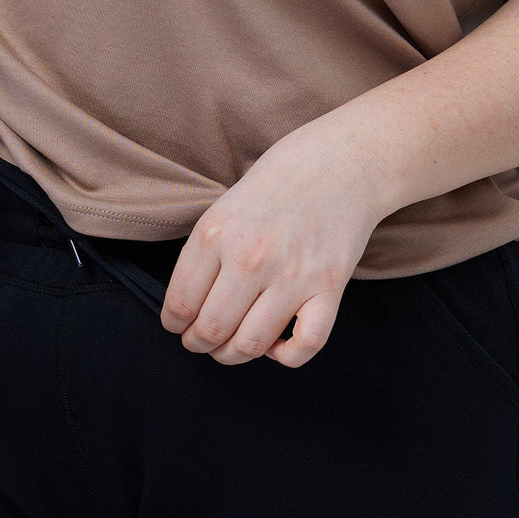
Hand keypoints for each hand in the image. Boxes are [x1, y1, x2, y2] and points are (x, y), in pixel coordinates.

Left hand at [160, 116, 384, 367]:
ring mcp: (292, 275)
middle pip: (211, 330)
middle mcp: (250, 258)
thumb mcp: (224, 206)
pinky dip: (286, 356)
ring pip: (250, 345)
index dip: (174, 325)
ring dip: (234, 355)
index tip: (178, 327)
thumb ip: (205, 253)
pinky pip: (305, 344)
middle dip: (199, 345)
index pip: (181, 304)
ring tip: (232, 348)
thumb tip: (188, 306)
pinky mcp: (329, 287)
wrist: (344, 161)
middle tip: (201, 342)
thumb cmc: (280, 180)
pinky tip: (277, 346)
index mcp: (216, 234)